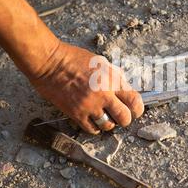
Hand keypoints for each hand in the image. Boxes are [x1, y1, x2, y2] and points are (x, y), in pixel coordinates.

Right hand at [28, 42, 144, 133]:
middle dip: (125, 119)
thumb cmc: (73, 58)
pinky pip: (91, 129)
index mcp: (111, 79)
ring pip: (108, 125)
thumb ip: (114, 78)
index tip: (135, 111)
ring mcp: (89, 105)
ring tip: (105, 117)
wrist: (49, 62)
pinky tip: (93, 120)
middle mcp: (103, 94)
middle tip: (121, 117)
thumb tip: (125, 90)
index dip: (138, 109)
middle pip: (124, 117)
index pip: (134, 101)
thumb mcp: (101, 62)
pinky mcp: (76, 113)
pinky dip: (95, 127)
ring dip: (109, 123)